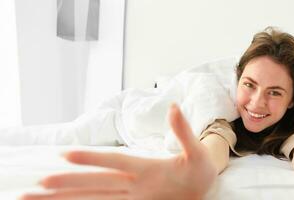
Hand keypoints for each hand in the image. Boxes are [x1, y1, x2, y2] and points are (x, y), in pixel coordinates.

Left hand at [21, 104, 216, 199]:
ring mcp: (134, 199)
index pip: (116, 162)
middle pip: (97, 185)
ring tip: (40, 199)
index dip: (91, 158)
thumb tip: (173, 106)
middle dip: (67, 186)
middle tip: (39, 186)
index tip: (65, 155)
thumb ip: (184, 130)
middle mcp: (137, 188)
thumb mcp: (198, 151)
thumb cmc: (200, 172)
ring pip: (96, 199)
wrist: (205, 195)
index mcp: (150, 171)